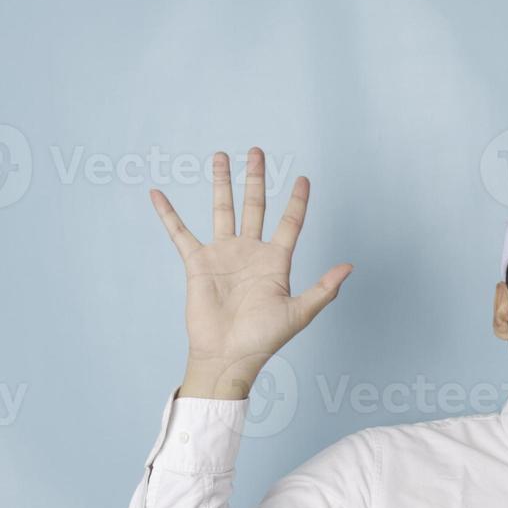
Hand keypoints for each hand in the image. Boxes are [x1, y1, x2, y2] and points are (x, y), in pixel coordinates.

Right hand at [150, 147, 353, 398]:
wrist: (228, 356)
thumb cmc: (264, 340)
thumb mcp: (299, 314)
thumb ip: (324, 289)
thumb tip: (350, 267)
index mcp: (276, 262)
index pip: (290, 223)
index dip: (297, 201)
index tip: (303, 178)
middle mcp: (250, 252)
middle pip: (255, 206)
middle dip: (256, 179)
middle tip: (256, 151)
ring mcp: (224, 255)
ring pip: (222, 210)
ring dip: (222, 183)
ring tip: (221, 155)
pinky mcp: (198, 263)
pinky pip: (180, 233)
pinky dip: (167, 214)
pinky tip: (157, 193)